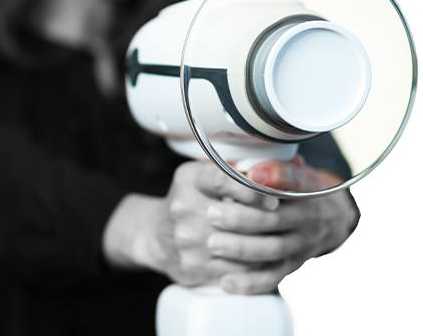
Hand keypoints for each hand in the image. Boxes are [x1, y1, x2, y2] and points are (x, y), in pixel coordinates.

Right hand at [102, 160, 276, 285]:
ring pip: (236, 246)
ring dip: (263, 245)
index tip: (273, 199)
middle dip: (263, 219)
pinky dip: (253, 266)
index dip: (251, 189)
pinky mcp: (191, 266)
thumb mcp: (201, 175)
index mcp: (188, 180)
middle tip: (282, 221)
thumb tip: (270, 172)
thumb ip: (230, 170)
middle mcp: (183, 208)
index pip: (221, 179)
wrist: (157, 234)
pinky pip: (233, 270)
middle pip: (232, 216)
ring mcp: (185, 240)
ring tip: (279, 240)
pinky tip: (265, 259)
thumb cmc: (191, 199)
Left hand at [203, 156, 359, 293]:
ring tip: (213, 243)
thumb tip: (246, 167)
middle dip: (241, 218)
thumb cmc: (298, 186)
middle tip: (211, 213)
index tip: (249, 174)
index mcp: (307, 186)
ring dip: (241, 248)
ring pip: (272, 249)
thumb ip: (271, 165)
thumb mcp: (291, 168)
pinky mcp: (294, 265)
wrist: (331, 217)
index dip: (273, 176)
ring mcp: (302, 243)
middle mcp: (308, 216)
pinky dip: (250, 282)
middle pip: (275, 219)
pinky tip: (226, 282)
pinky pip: (273, 277)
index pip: (293, 180)